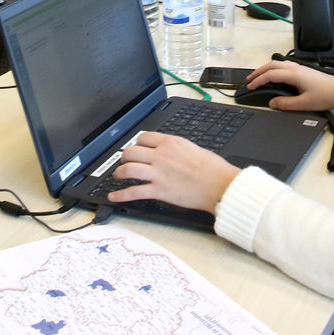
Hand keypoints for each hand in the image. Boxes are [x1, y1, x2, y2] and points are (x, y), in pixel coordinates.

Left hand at [108, 132, 239, 212]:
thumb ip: (176, 149)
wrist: (220, 185)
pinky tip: (113, 196)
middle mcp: (161, 156)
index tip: (137, 149)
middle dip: (125, 157)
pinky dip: (120, 195)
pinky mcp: (159, 191)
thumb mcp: (193, 148)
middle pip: (131, 151)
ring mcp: (158, 173)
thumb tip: (169, 152)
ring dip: (119, 173)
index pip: (143, 137)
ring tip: (118, 176)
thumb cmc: (213, 168)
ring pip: (128, 169)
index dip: (137, 143)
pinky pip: (133, 192)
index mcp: (170, 143)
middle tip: (125, 162)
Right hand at [246, 60, 333, 112]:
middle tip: (249, 81)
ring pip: (277, 64)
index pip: (270, 75)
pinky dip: (274, 69)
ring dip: (266, 69)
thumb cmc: (327, 96)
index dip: (258, 81)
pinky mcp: (304, 70)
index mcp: (294, 74)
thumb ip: (285, 104)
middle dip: (258, 72)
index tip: (250, 87)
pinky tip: (274, 76)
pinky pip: (284, 66)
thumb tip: (272, 102)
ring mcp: (300, 68)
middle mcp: (296, 68)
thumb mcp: (304, 104)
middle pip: (271, 65)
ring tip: (258, 77)